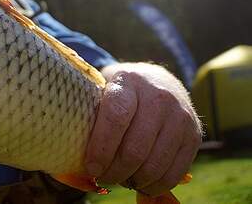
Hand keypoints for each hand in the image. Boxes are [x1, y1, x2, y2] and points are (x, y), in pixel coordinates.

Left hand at [84, 63, 201, 196]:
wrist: (159, 81)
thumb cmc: (120, 91)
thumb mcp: (102, 89)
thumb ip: (90, 114)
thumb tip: (72, 152)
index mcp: (128, 82)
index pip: (116, 118)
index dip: (101, 148)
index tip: (91, 167)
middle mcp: (158, 97)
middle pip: (135, 148)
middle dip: (115, 171)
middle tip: (103, 177)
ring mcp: (180, 116)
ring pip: (155, 164)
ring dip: (133, 180)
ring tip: (119, 179)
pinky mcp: (194, 135)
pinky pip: (175, 172)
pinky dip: (155, 185)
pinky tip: (140, 183)